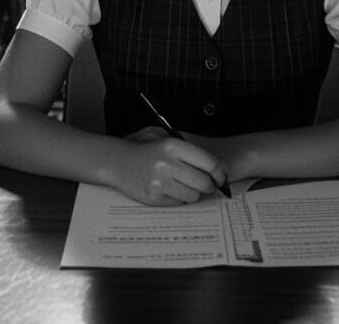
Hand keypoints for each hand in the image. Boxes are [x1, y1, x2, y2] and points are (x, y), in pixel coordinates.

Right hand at [109, 134, 226, 205]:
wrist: (117, 161)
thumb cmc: (144, 148)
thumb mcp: (163, 136)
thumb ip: (186, 146)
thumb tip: (212, 164)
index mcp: (172, 145)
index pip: (208, 162)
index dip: (218, 172)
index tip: (221, 177)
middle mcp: (167, 163)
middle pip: (204, 182)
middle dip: (209, 185)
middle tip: (208, 184)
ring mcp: (160, 182)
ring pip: (193, 195)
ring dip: (194, 193)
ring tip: (187, 186)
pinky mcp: (154, 197)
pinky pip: (179, 202)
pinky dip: (180, 198)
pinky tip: (173, 190)